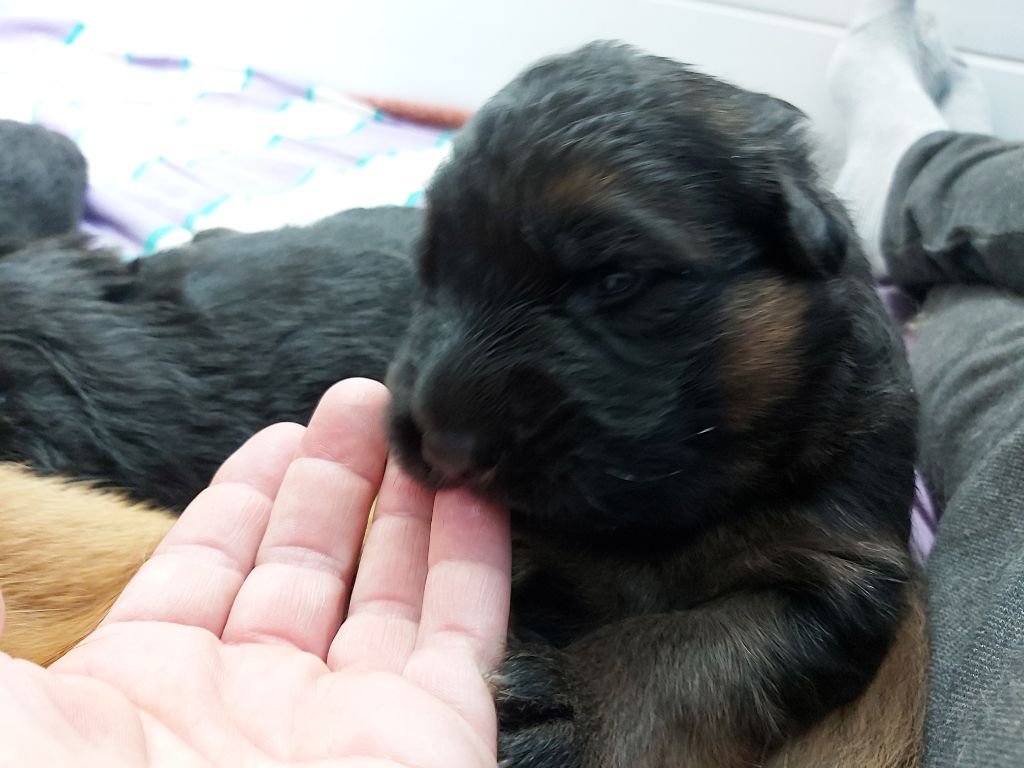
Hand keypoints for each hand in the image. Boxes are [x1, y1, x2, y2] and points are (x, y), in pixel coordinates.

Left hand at [0, 378, 510, 767]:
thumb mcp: (2, 713)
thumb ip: (7, 630)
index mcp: (145, 700)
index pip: (208, 570)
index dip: (244, 496)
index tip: (277, 433)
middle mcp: (253, 709)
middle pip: (305, 566)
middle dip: (332, 479)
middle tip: (362, 402)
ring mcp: (350, 724)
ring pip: (390, 590)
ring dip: (410, 504)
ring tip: (422, 422)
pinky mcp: (437, 734)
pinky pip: (465, 626)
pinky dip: (474, 555)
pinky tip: (477, 489)